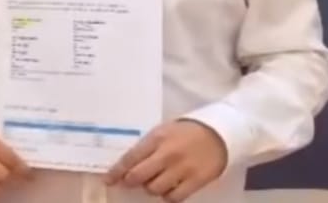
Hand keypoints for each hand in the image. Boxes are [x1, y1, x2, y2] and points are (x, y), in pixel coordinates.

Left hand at [103, 119, 226, 201]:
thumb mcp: (163, 131)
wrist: (219, 133)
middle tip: (130, 181)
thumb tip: (127, 165)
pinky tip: (169, 189)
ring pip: (155, 189)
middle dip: (130, 181)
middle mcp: (167, 154)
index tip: (108, 180)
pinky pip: (174, 197)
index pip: (130, 158)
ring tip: (155, 181)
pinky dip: (168, 196)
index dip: (116, 171)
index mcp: (157, 138)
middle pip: (139, 176)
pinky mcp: (196, 181)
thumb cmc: (186, 131)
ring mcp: (182, 169)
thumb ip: (147, 146)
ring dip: (151, 188)